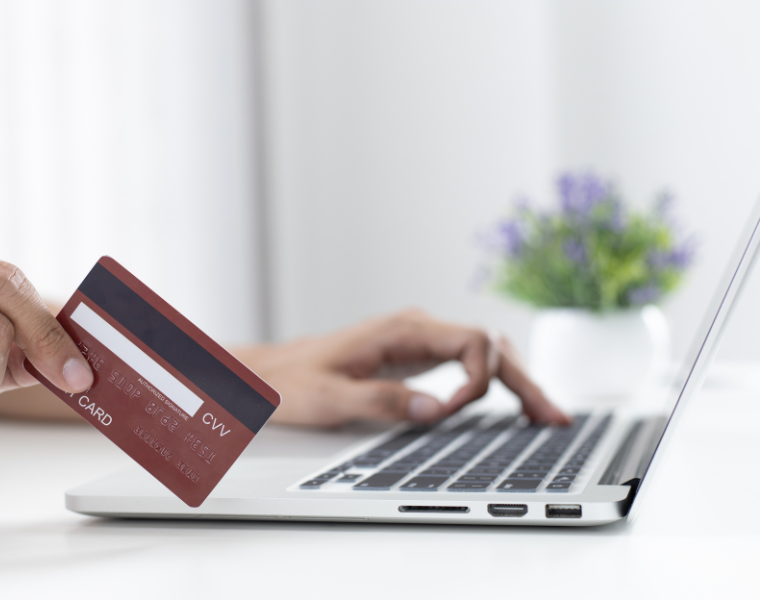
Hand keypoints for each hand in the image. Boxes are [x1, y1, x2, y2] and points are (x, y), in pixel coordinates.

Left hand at [233, 309, 568, 427]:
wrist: (269, 374)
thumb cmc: (294, 382)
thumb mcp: (329, 396)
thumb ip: (380, 401)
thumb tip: (433, 411)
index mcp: (402, 330)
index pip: (472, 341)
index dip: (479, 378)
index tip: (454, 413)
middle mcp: (417, 329)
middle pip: (490, 346)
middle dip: (524, 381)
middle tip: (554, 419)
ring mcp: (419, 342)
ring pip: (484, 354)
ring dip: (516, 383)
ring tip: (546, 417)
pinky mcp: (415, 358)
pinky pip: (466, 365)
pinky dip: (493, 385)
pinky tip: (510, 406)